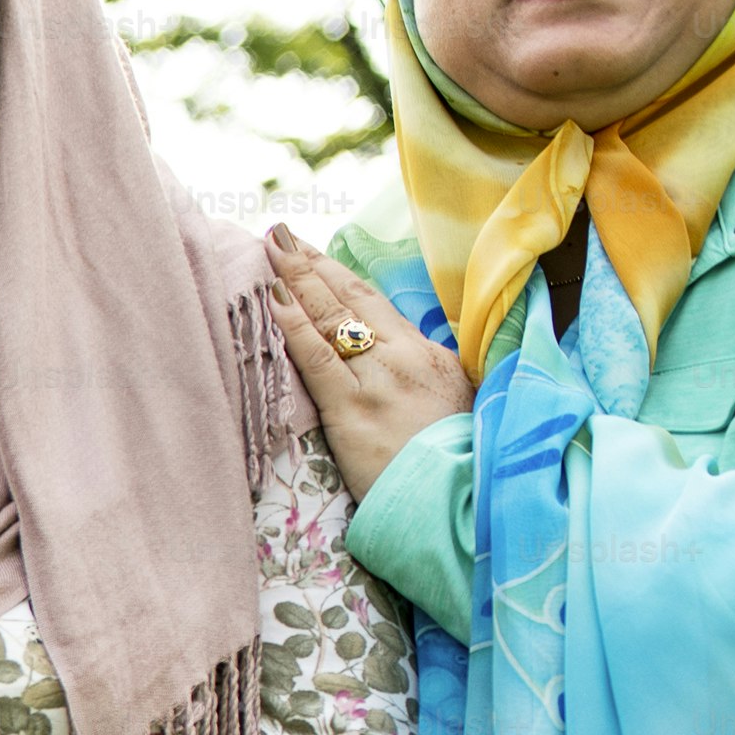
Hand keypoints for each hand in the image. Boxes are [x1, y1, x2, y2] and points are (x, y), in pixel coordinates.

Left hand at [266, 224, 470, 503]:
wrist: (463, 500)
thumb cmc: (455, 465)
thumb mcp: (450, 409)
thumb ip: (422, 382)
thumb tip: (396, 367)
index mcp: (428, 356)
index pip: (374, 305)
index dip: (339, 276)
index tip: (312, 253)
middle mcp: (405, 357)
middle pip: (351, 299)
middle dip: (313, 263)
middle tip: (280, 234)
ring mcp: (380, 380)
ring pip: (333, 318)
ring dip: (297, 278)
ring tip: (271, 248)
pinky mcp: (355, 409)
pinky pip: (317, 357)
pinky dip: (294, 324)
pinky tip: (273, 298)